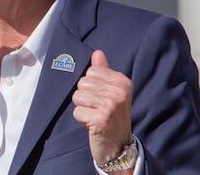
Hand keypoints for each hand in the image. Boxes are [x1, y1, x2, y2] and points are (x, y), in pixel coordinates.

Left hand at [72, 50, 133, 165]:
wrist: (118, 146)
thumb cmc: (112, 116)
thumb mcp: (112, 92)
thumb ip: (103, 71)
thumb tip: (97, 52)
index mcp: (123, 82)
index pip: (91, 71)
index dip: (91, 86)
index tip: (102, 98)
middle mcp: (119, 92)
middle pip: (82, 83)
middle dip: (85, 97)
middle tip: (98, 109)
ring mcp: (111, 105)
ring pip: (77, 96)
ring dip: (83, 108)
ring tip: (96, 116)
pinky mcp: (101, 119)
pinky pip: (77, 111)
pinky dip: (81, 120)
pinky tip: (93, 125)